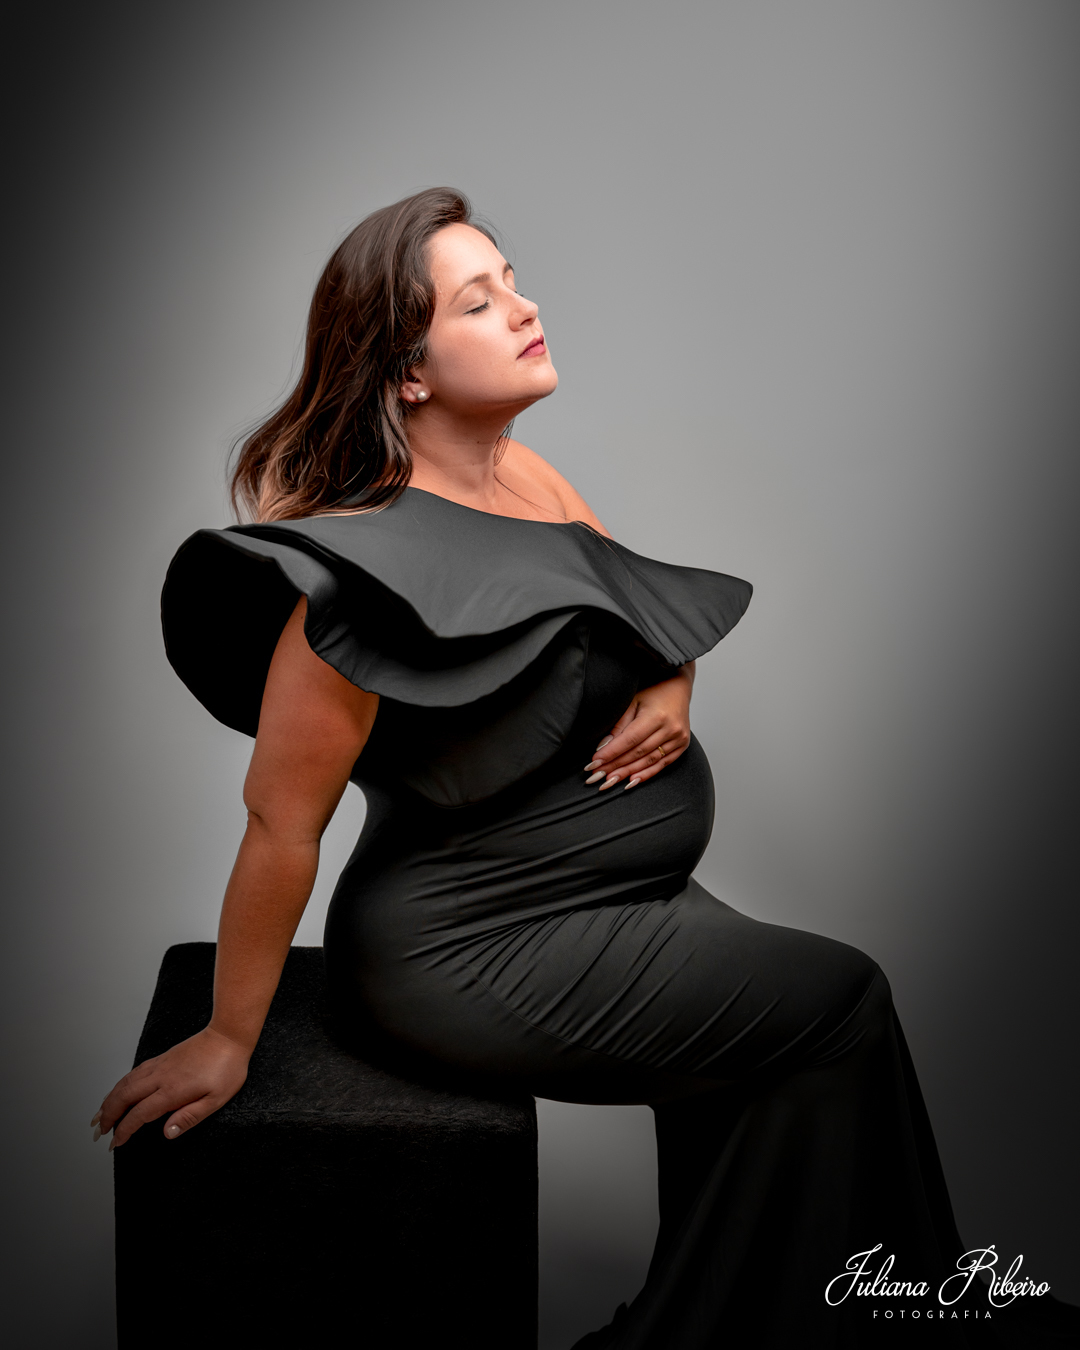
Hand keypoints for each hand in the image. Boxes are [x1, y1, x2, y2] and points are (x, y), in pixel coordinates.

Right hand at [91, 1026, 250, 1148]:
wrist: (229, 1035)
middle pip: (123, 1097)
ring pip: (125, 1082)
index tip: (115, 1143)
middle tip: (99, 1131)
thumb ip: (189, 1117)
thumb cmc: (227, 1067)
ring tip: (100, 1114)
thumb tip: (166, 1133)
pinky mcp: (163, 1058)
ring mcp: (160, 1065)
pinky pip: (134, 1072)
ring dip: (109, 1099)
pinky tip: (119, 1089)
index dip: (124, 1130)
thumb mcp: (216, 1099)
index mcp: (172, 1091)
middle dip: (107, 1115)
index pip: (139, 1114)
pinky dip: (120, 1084)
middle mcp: (160, 1076)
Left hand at [583, 663, 693, 791]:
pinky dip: (646, 774)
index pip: (629, 740)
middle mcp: (670, 729)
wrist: (678, 686)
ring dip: (628, 773)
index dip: (611, 753)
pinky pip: (662, 764)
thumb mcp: (632, 702)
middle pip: (638, 753)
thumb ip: (619, 725)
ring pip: (649, 761)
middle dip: (616, 766)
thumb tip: (602, 747)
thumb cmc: (653, 691)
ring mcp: (679, 738)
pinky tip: (631, 781)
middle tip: (598, 776)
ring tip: (610, 781)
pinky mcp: (682, 745)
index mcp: (657, 716)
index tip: (595, 762)